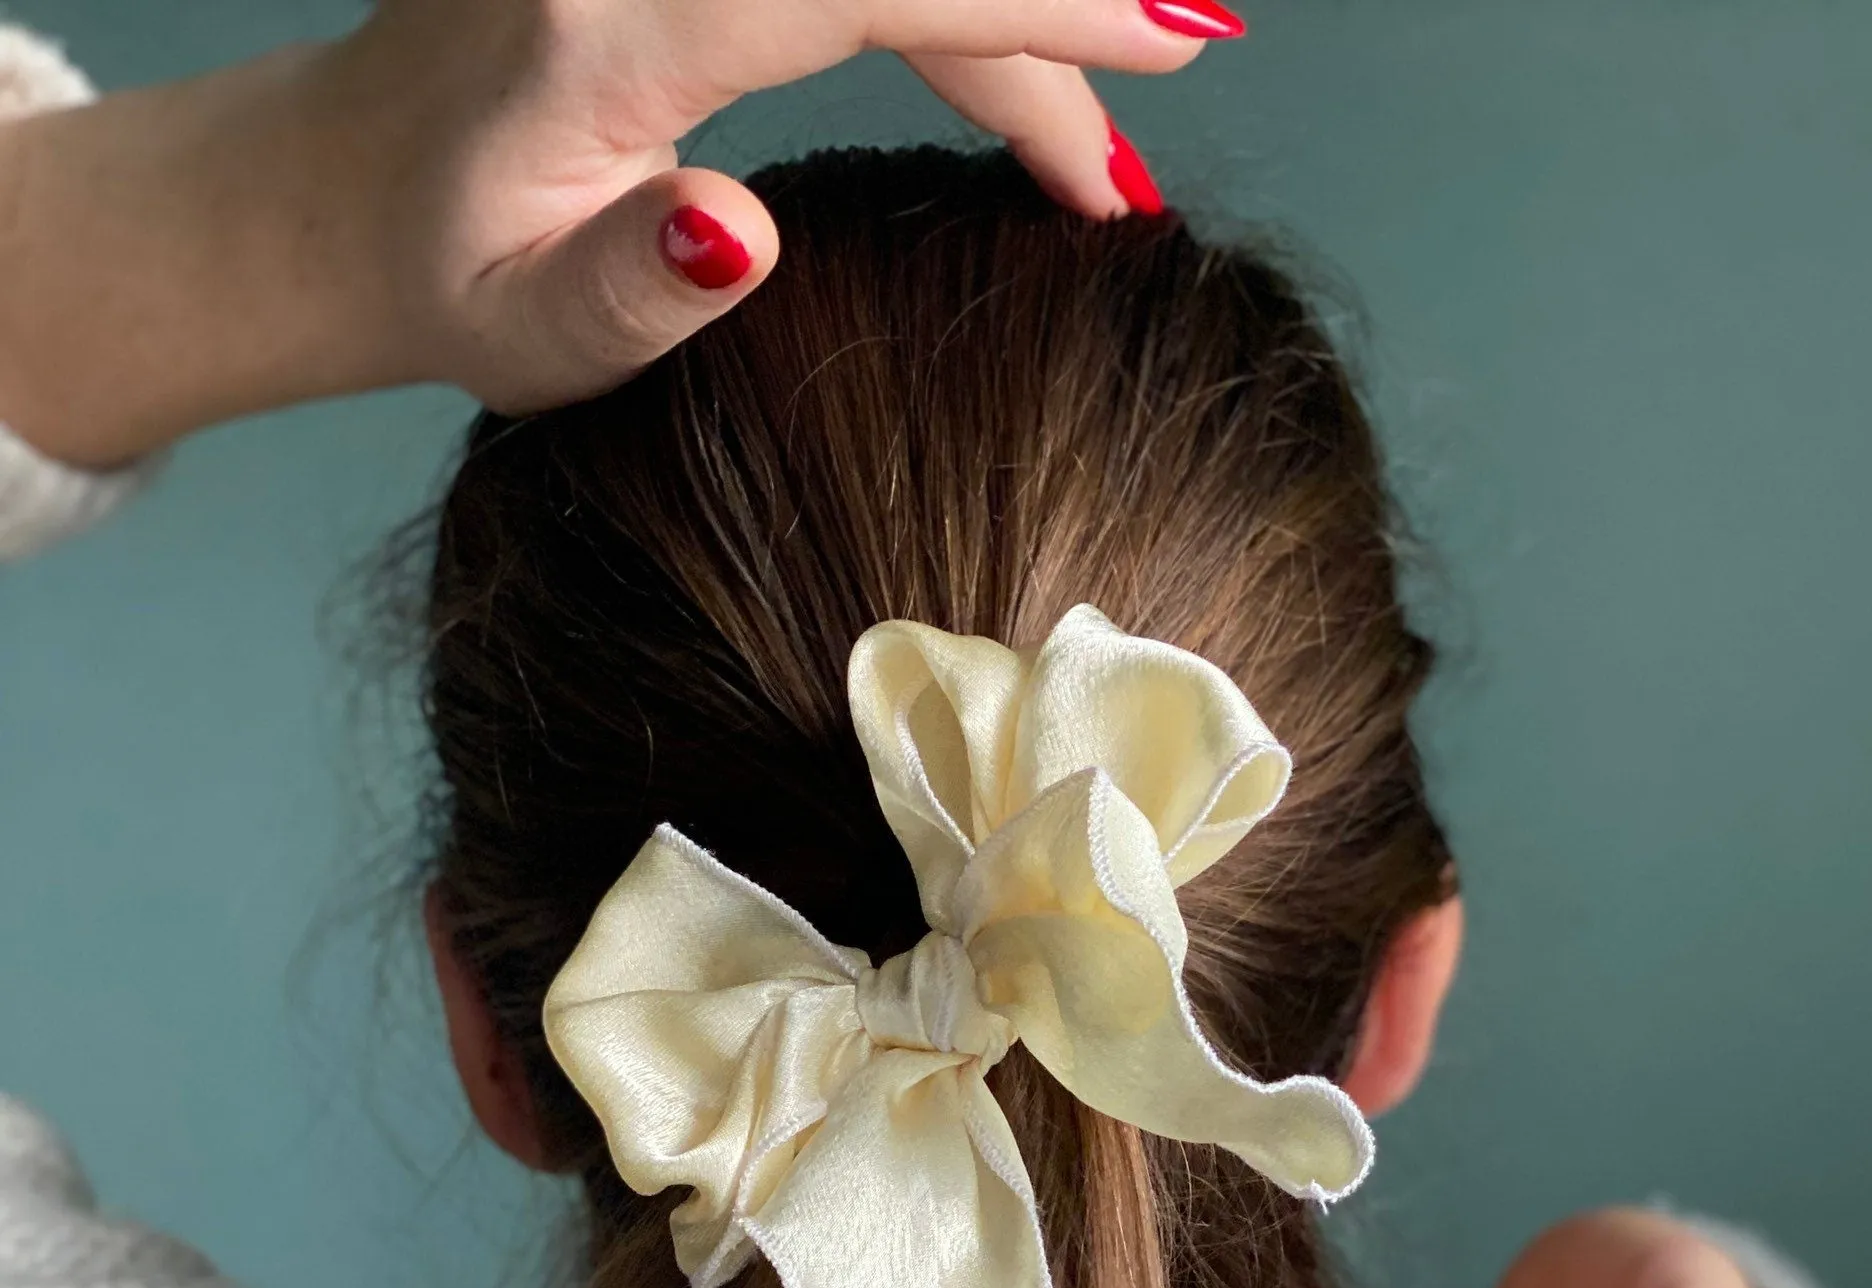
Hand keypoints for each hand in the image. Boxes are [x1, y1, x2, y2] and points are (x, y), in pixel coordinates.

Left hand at [0, 1, 1223, 468]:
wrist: (348, 184)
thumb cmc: (448, 274)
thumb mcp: (523, 330)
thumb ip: (627, 288)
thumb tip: (740, 226)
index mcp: (613, 16)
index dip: (1031, 7)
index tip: (1170, 38)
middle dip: (1051, 8)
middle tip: (1182, 66)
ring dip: (1009, 19)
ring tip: (1102, 142)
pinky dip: (952, 10)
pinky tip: (1022, 84)